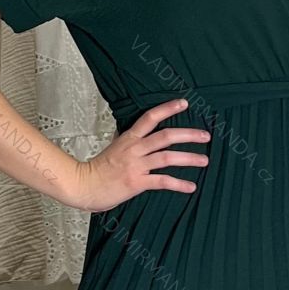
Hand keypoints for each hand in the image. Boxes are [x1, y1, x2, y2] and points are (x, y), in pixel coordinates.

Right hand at [67, 98, 210, 212]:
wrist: (82, 185)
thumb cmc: (98, 169)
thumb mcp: (114, 148)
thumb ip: (127, 141)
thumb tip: (136, 133)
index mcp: (129, 138)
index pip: (150, 117)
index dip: (168, 108)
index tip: (184, 103)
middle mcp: (134, 149)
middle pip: (165, 136)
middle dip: (188, 135)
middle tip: (205, 135)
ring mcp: (135, 165)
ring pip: (167, 157)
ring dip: (189, 158)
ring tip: (205, 160)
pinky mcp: (136, 182)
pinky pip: (162, 182)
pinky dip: (179, 184)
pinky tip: (191, 186)